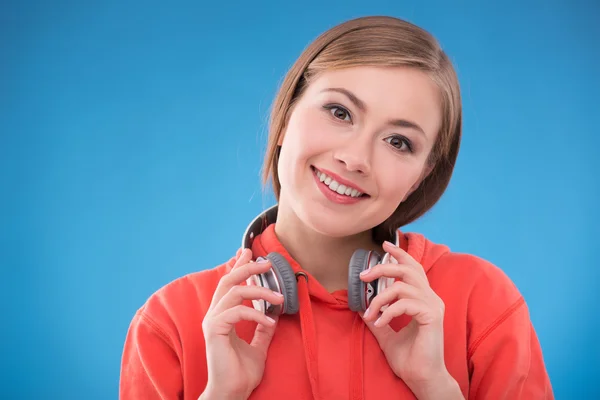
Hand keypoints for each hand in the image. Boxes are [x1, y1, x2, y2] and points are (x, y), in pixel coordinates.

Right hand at [201, 248, 283, 399]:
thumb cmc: (241, 373)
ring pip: (234, 292)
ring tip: (279, 297)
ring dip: (260, 291)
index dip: (238, 266)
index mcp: (222, 316)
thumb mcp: (258, 346)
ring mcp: (212, 322)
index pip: (229, 284)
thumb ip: (263, 330)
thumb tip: (273, 315)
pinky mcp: (214, 330)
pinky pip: (237, 312)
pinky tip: (270, 322)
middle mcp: (214, 315)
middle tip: (266, 262)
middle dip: (247, 267)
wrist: (231, 393)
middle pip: (228, 280)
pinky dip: (256, 314)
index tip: (248, 252)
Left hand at [360, 241, 460, 397]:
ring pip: (403, 286)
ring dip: (380, 298)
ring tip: (369, 313)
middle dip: (383, 267)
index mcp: (423, 299)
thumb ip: (377, 318)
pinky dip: (387, 311)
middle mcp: (431, 298)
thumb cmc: (409, 359)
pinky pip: (405, 304)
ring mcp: (433, 306)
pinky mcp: (432, 316)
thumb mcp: (386, 334)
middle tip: (363, 276)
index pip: (413, 268)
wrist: (421, 378)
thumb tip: (360, 307)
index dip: (400, 253)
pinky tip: (379, 323)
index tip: (384, 245)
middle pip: (408, 269)